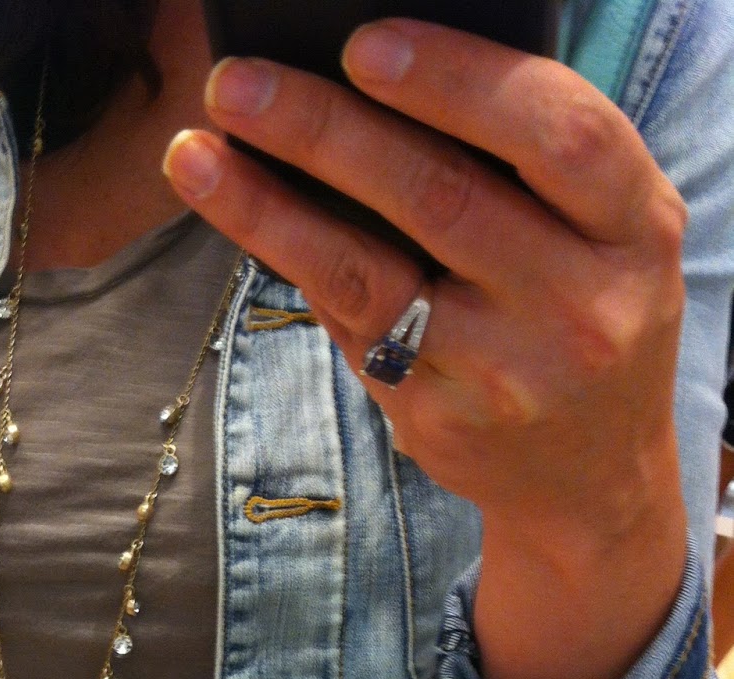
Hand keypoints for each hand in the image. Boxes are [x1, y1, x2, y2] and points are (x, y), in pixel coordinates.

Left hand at [162, 20, 687, 547]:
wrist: (591, 479)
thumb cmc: (584, 319)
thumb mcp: (603, 239)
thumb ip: (527, 173)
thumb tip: (370, 93)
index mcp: (635, 230)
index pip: (558, 134)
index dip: (458, 81)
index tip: (364, 46)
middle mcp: (580, 306)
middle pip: (441, 197)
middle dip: (325, 131)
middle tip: (237, 85)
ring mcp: (505, 374)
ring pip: (368, 275)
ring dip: (269, 210)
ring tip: (196, 155)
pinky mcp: (439, 421)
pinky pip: (351, 329)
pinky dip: (296, 267)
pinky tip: (246, 222)